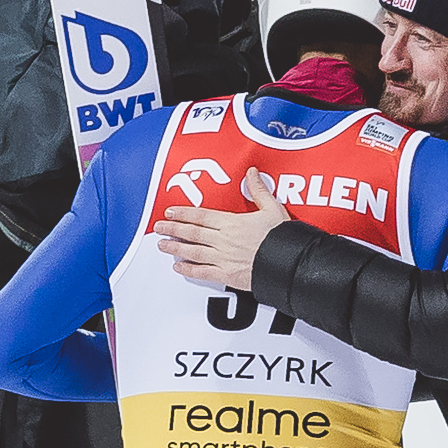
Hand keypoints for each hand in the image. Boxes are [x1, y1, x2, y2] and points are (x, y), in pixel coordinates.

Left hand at [154, 168, 288, 289]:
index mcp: (232, 222)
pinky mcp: (227, 275)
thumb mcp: (273, 209)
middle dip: (172, 229)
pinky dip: (188, 270)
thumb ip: (259, 191)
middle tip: (157, 227)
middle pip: (192, 233)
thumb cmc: (282, 237)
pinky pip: (203, 272)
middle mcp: (223, 240)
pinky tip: (178, 267)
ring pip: (193, 251)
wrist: (290, 263)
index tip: (170, 212)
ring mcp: (223, 258)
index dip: (183, 213)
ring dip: (175, 248)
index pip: (201, 216)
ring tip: (162, 245)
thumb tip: (252, 172)